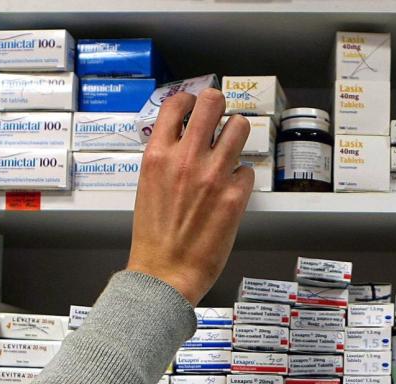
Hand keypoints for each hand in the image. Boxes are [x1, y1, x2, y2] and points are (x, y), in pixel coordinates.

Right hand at [127, 89, 254, 304]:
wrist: (164, 272)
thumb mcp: (148, 185)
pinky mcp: (234, 196)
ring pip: (239, 127)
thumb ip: (165, 158)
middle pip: (212, 102)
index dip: (190, 100)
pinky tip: (231, 189)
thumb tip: (181, 140)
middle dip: (218, 105)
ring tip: (232, 147)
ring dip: (237, 134)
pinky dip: (241, 177)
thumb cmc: (154, 236)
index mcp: (158, 155)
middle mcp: (186, 158)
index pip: (177, 104)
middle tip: (219, 118)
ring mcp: (213, 175)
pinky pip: (247, 170)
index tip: (195, 105)